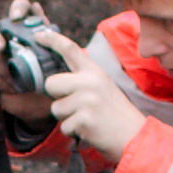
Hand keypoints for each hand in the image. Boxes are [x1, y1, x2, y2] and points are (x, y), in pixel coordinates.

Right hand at [0, 0, 52, 117]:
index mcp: (30, 28)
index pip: (21, 8)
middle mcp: (9, 37)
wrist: (43, 102)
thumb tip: (46, 20)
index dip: (17, 9)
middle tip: (1, 47)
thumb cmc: (54, 76)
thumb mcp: (59, 60)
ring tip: (13, 81)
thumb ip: (52, 40)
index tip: (17, 18)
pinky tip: (10, 87)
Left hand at [36, 33, 141, 157]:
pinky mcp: (84, 119)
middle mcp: (90, 82)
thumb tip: (57, 78)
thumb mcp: (103, 86)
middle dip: (57, 96)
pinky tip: (89, 130)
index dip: (52, 40)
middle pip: (51, 83)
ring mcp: (86, 101)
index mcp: (95, 72)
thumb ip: (83, 79)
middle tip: (76, 105)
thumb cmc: (116, 114)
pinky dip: (73, 132)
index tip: (38, 36)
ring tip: (86, 119)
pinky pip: (64, 127)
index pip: (70, 49)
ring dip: (67, 118)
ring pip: (56, 108)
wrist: (134, 136)